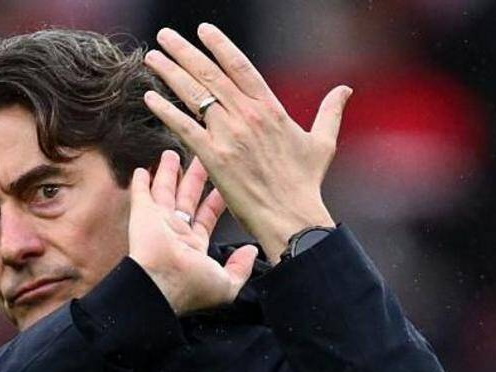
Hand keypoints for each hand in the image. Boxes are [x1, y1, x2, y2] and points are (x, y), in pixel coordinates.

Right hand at [128, 149, 258, 314]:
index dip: (215, 200)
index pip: (206, 216)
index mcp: (194, 246)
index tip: (223, 182)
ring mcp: (157, 223)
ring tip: (172, 154)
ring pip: (165, 192)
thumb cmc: (192, 285)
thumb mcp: (226, 283)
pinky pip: (140, 194)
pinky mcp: (142, 215)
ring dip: (167, 174)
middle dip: (193, 178)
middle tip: (200, 158)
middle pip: (186, 199)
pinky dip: (140, 182)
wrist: (162, 285)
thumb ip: (240, 267)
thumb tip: (251, 251)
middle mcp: (175, 233)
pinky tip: (142, 170)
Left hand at [142, 23, 349, 261]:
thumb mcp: (322, 143)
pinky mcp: (213, 156)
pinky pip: (184, 127)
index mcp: (270, 108)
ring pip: (194, 95)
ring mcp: (228, 134)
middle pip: (210, 74)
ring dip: (170, 73)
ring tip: (152, 58)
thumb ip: (329, 112)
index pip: (240, 66)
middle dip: (184, 52)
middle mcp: (247, 115)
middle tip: (165, 36)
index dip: (220, 45)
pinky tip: (150, 98)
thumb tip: (345, 89)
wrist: (291, 217)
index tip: (203, 30)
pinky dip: (166, 110)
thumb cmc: (305, 184)